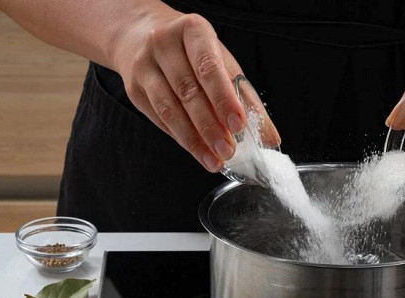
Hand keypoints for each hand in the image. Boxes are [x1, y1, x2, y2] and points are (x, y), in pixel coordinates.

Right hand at [112, 7, 245, 171]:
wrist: (142, 37)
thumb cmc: (193, 53)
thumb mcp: (223, 64)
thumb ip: (247, 99)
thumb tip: (270, 137)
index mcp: (192, 31)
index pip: (208, 67)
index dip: (224, 98)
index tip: (238, 124)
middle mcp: (163, 44)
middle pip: (188, 92)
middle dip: (210, 126)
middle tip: (228, 151)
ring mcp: (145, 66)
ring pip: (169, 110)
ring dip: (194, 140)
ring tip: (214, 160)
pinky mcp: (134, 90)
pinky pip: (159, 120)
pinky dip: (182, 139)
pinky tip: (198, 152)